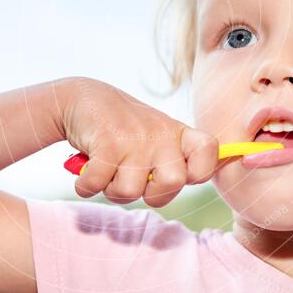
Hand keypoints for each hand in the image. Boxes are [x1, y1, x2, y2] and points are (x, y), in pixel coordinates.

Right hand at [59, 77, 218, 206]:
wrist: (83, 98)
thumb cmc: (123, 129)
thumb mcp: (156, 136)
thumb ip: (173, 160)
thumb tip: (182, 183)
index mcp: (177, 134)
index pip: (209, 152)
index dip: (199, 172)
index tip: (180, 174)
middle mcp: (161, 135)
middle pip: (173, 183)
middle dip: (151, 194)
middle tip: (135, 180)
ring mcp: (134, 139)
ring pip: (130, 192)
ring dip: (111, 190)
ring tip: (107, 171)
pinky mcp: (106, 144)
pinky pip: (97, 186)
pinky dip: (86, 186)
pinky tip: (87, 171)